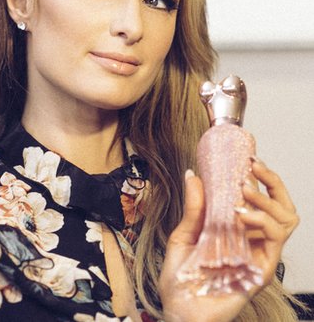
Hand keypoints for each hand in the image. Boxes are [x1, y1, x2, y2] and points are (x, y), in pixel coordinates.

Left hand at [158, 163, 298, 321]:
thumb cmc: (182, 279)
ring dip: (267, 198)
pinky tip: (241, 214)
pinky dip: (261, 220)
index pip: (259, 200)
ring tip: (244, 190)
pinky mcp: (262, 269)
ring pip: (285, 219)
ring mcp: (259, 254)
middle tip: (253, 165)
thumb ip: (194, 208)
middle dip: (272, 181)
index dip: (260, 178)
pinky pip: (274, 239)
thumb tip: (193, 174)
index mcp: (236, 231)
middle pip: (281, 206)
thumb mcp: (184, 235)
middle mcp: (253, 241)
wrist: (179, 310)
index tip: (248, 157)